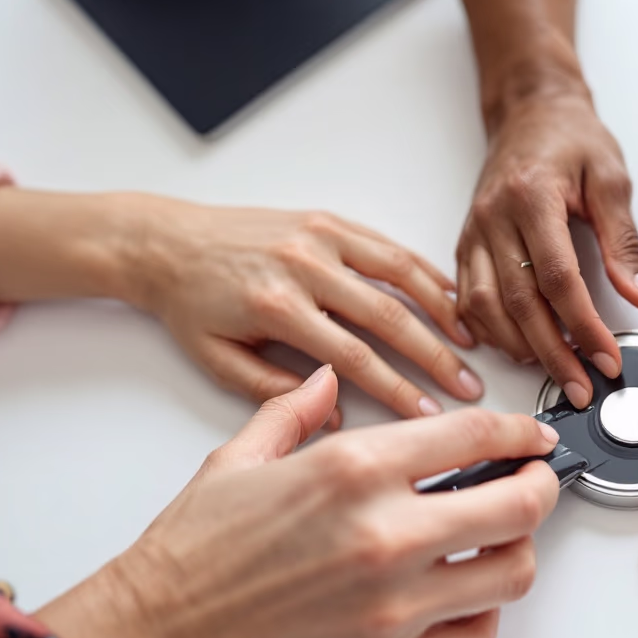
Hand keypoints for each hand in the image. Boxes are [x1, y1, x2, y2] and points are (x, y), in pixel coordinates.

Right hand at [36, 367, 560, 637]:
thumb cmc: (189, 555)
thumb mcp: (239, 458)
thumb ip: (296, 411)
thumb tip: (328, 382)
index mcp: (351, 471)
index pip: (474, 435)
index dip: (519, 431)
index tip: (531, 436)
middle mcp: (383, 536)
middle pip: (517, 506)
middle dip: (541, 487)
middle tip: (536, 482)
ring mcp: (391, 606)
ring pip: (511, 576)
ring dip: (518, 551)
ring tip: (500, 539)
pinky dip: (483, 613)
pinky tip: (462, 595)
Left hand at [134, 196, 484, 422]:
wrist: (165, 242)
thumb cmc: (189, 303)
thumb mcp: (217, 361)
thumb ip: (274, 393)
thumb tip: (335, 417)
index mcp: (277, 308)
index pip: (355, 359)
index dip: (399, 391)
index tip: (428, 416)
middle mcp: (304, 267)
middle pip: (389, 317)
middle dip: (436, 357)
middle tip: (467, 386)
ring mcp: (319, 238)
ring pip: (399, 274)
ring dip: (442, 309)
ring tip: (472, 341)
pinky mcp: (326, 220)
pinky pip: (386, 246)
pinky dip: (423, 270)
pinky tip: (448, 293)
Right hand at [456, 89, 637, 407]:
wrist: (530, 111)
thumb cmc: (570, 138)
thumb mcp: (610, 178)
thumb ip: (624, 241)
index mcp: (531, 197)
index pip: (557, 278)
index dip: (583, 325)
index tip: (606, 358)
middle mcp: (493, 218)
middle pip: (519, 303)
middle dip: (552, 354)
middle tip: (582, 386)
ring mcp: (474, 233)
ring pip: (487, 308)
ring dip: (520, 348)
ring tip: (554, 373)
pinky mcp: (466, 244)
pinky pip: (468, 300)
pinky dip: (490, 332)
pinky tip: (516, 349)